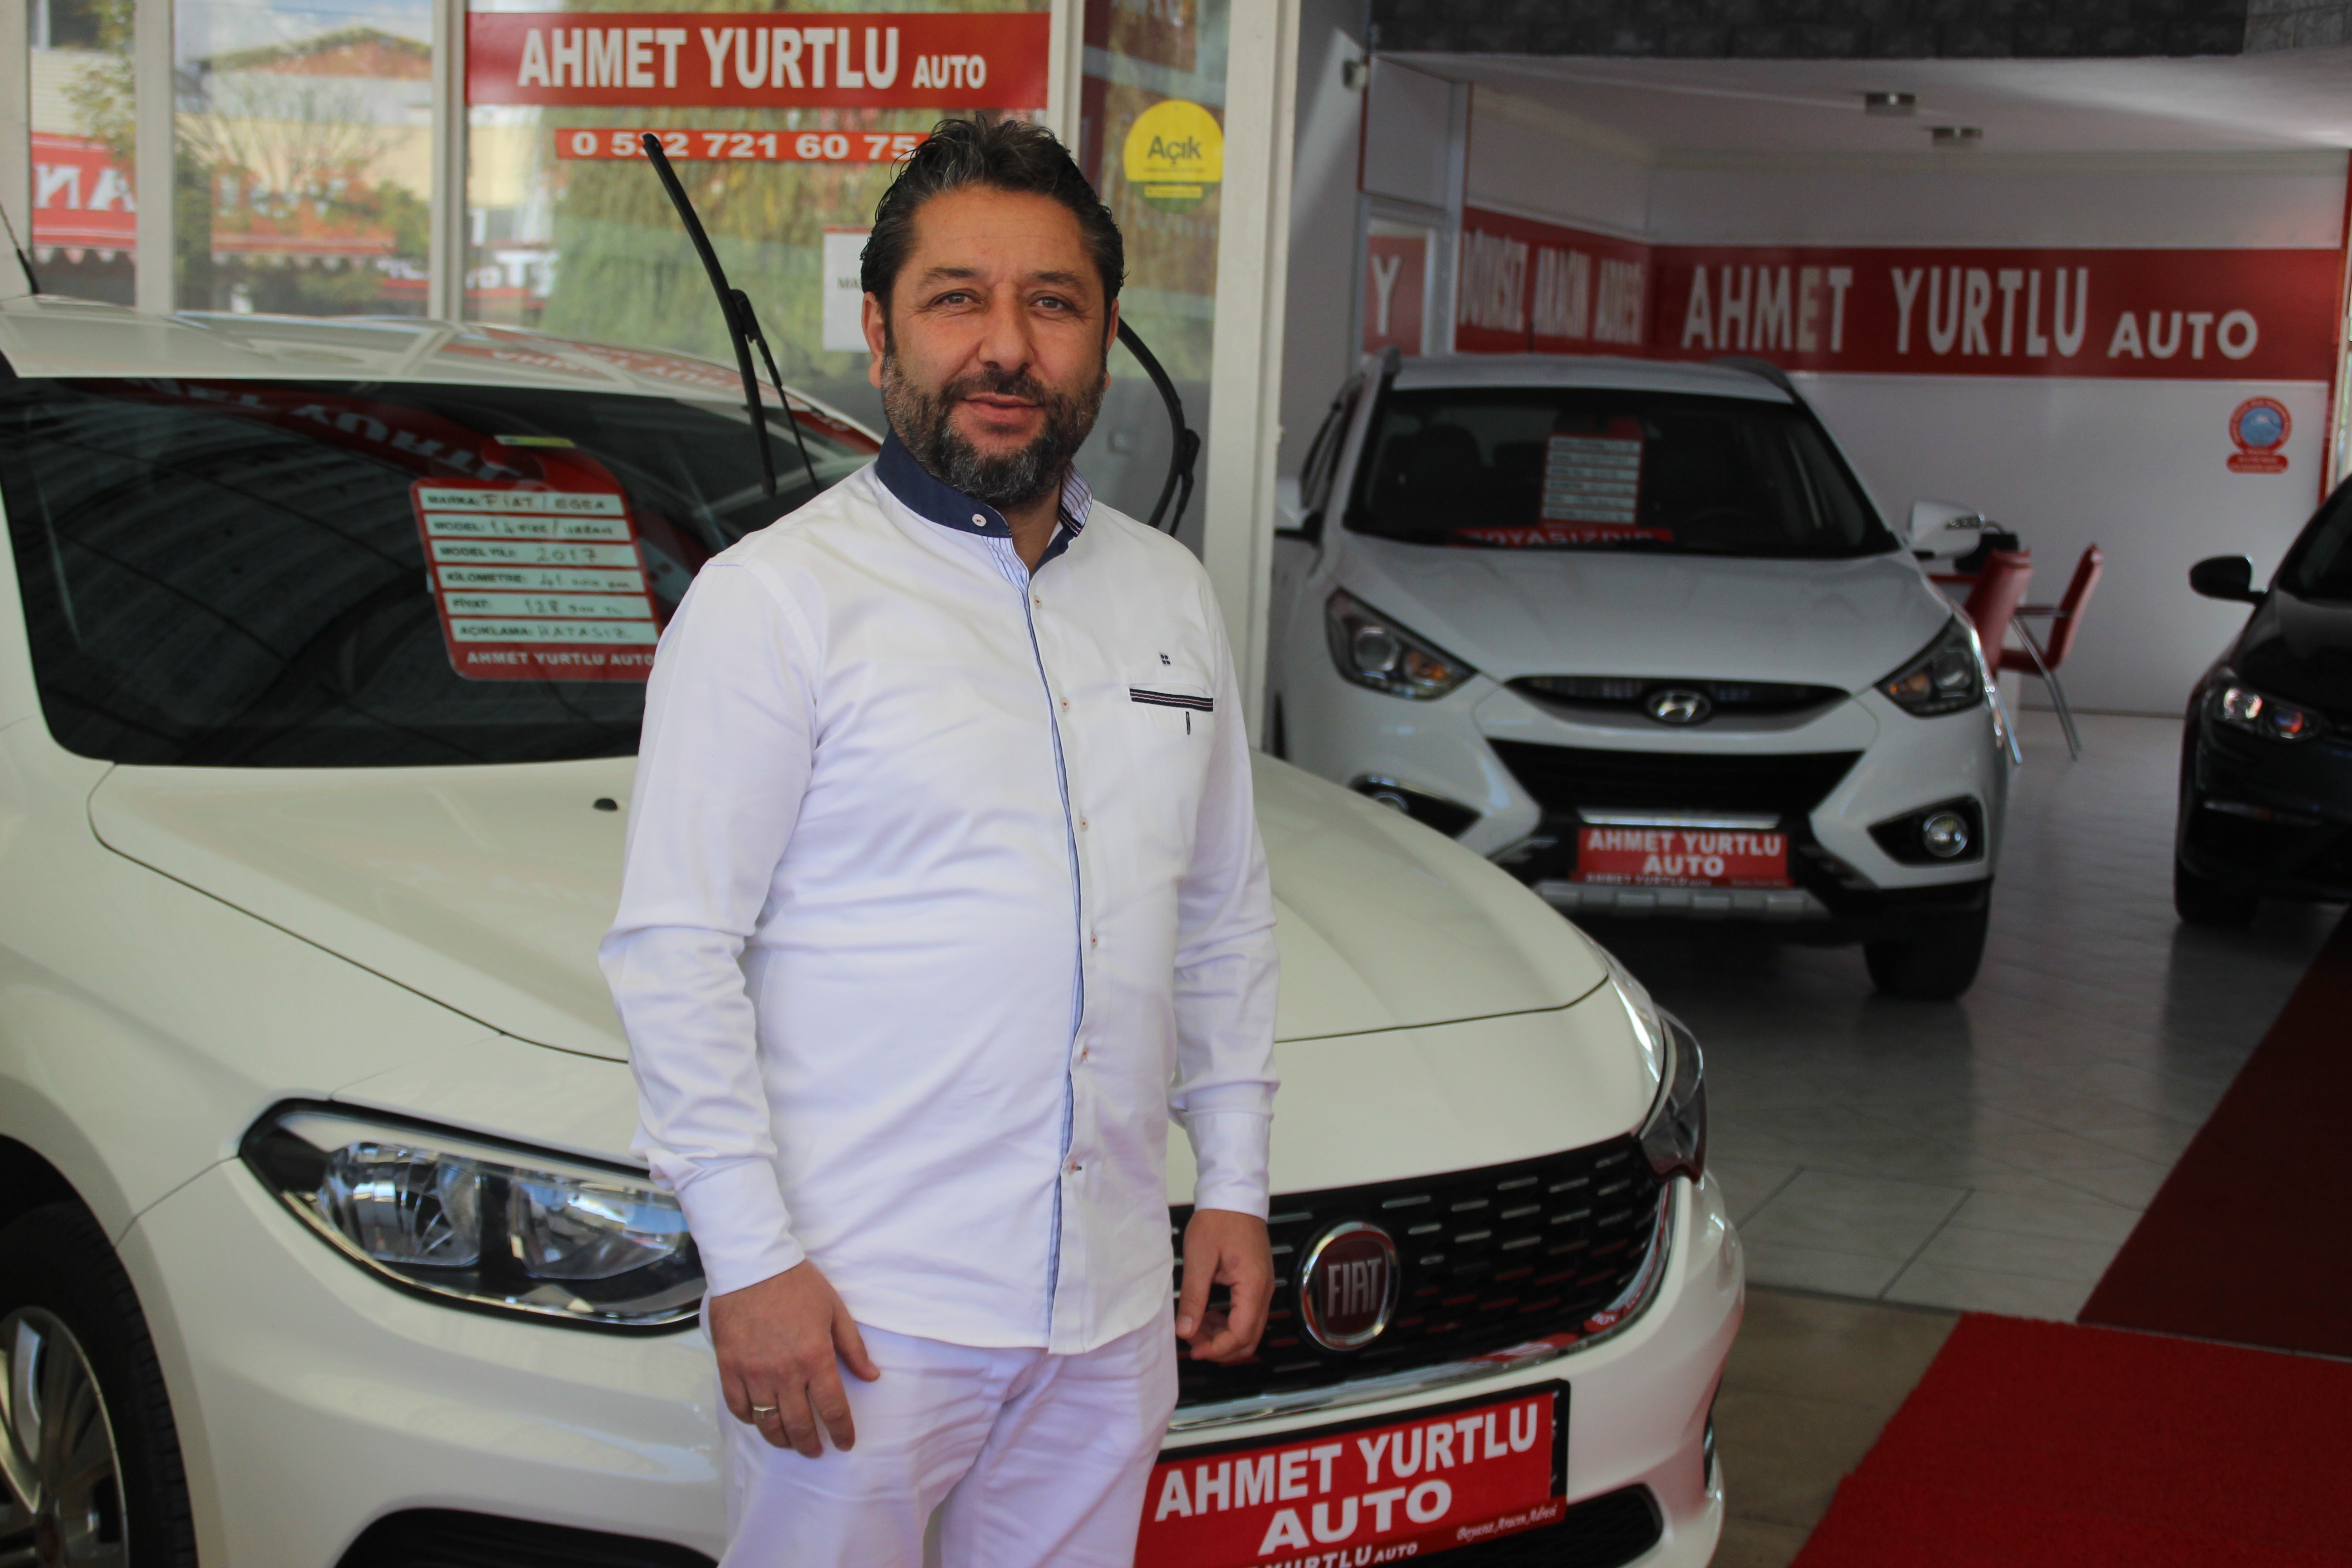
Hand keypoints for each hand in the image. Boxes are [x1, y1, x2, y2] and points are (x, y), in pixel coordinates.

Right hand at [708, 1261, 880, 1456]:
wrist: (752, 1265)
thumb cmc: (796, 1284)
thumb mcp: (835, 1310)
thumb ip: (853, 1347)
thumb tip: (871, 1376)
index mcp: (815, 1358)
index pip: (832, 1408)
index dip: (841, 1431)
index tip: (845, 1443)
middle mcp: (784, 1373)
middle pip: (798, 1424)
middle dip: (810, 1444)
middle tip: (816, 1450)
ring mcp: (753, 1373)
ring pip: (767, 1423)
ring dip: (781, 1439)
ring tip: (790, 1442)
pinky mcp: (730, 1368)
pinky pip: (738, 1407)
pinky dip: (750, 1419)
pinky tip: (760, 1420)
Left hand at [1176, 1209, 1272, 1363]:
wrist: (1234, 1196)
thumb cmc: (1218, 1220)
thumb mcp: (1198, 1258)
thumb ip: (1193, 1298)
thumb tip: (1185, 1331)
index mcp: (1253, 1286)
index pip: (1241, 1334)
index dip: (1217, 1349)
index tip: (1193, 1350)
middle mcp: (1264, 1291)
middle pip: (1250, 1338)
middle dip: (1220, 1347)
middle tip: (1192, 1341)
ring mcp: (1263, 1288)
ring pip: (1249, 1329)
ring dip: (1222, 1336)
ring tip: (1194, 1327)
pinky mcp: (1257, 1283)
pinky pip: (1246, 1314)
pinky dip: (1227, 1322)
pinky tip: (1206, 1316)